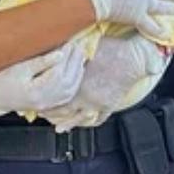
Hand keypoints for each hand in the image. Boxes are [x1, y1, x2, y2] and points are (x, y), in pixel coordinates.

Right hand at [0, 43, 85, 115]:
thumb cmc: (4, 81)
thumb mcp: (20, 68)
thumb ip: (41, 62)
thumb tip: (60, 53)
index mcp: (36, 91)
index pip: (57, 73)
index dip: (66, 57)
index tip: (68, 43)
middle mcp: (45, 100)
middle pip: (68, 80)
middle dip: (74, 61)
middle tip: (77, 45)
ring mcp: (49, 103)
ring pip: (71, 88)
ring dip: (77, 70)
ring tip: (79, 55)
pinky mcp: (51, 104)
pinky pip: (69, 94)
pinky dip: (75, 80)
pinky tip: (77, 70)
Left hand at [41, 34, 169, 131]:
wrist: (135, 56)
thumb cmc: (113, 48)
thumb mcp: (86, 46)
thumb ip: (71, 52)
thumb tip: (58, 50)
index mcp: (78, 81)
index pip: (56, 97)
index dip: (46, 101)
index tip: (38, 102)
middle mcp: (87, 96)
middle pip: (64, 111)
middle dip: (53, 115)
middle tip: (43, 116)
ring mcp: (99, 103)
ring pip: (79, 119)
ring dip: (68, 123)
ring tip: (59, 126)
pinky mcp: (110, 105)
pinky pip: (98, 119)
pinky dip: (88, 123)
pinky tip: (83, 123)